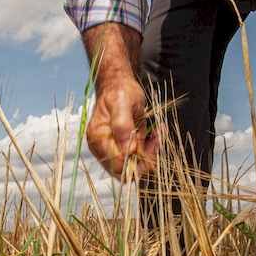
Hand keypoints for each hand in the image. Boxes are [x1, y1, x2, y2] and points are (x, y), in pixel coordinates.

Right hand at [80, 22, 157, 178]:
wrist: (119, 84)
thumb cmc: (119, 91)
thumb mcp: (122, 103)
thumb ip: (123, 126)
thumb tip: (129, 150)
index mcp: (98, 139)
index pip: (118, 165)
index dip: (137, 160)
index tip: (152, 142)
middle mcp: (102, 148)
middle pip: (126, 171)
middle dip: (146, 158)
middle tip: (157, 138)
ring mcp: (112, 150)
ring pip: (135, 166)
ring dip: (150, 152)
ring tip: (158, 133)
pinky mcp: (123, 148)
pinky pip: (139, 158)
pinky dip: (150, 149)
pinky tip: (155, 134)